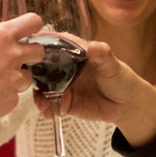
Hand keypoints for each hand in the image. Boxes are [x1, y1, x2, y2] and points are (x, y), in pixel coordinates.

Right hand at [0, 15, 43, 133]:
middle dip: (30, 52)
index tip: (26, 29)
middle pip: (39, 51)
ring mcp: (14, 82)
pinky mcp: (11, 102)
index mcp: (0, 37)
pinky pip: (15, 96)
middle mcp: (12, 57)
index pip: (33, 21)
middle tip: (14, 56)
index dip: (32, 24)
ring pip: (28, 76)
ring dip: (18, 76)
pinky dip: (6, 95)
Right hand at [35, 40, 155, 147]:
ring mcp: (63, 86)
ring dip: (38, 95)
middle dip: (33, 73)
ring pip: (43, 88)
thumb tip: (93, 47)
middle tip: (29, 79)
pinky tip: (47, 112)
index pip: (53, 45)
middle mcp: (65, 68)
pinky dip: (46, 109)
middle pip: (42, 68)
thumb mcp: (112, 65)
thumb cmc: (120, 78)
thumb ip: (102, 55)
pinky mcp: (64, 103)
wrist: (127, 104)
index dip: (40, 45)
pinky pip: (51, 105)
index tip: (29, 46)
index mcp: (74, 53)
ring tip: (41, 102)